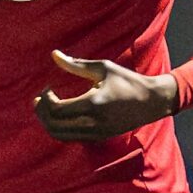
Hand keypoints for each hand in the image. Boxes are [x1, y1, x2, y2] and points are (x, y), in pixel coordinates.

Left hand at [33, 50, 176, 140]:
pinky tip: (61, 113)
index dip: (45, 100)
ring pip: (60, 135)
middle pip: (54, 126)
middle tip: (40, 99)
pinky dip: (60, 127)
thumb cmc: (127, 80)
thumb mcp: (103, 68)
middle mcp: (94, 122)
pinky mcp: (99, 138)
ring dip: (48, 122)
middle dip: (41, 113)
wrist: (152, 101)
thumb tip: (54, 54)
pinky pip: (71, 137)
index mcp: (94, 104)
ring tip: (47, 107)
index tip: (47, 88)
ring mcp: (96, 133)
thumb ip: (76, 64)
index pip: (57, 110)